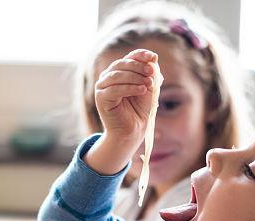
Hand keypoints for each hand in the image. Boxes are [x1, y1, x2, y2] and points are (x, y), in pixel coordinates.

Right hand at [87, 49, 157, 174]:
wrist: (132, 130)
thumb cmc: (140, 109)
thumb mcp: (149, 88)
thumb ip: (151, 73)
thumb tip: (153, 58)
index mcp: (120, 71)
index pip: (129, 57)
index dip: (140, 55)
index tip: (152, 57)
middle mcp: (108, 77)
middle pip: (122, 64)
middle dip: (138, 67)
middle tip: (151, 73)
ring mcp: (102, 87)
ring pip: (117, 75)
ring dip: (135, 77)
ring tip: (148, 84)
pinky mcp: (101, 98)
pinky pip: (114, 89)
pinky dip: (129, 88)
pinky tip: (141, 90)